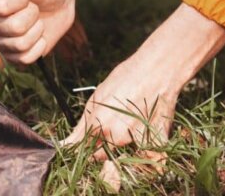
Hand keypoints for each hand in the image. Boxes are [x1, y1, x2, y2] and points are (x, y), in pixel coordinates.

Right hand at [0, 0, 84, 64]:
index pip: (1, 7)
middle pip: (13, 28)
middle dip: (32, 15)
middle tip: (33, 6)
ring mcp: (0, 41)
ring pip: (21, 44)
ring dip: (37, 29)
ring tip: (36, 19)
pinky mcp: (12, 56)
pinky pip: (25, 58)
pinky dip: (39, 45)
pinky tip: (38, 34)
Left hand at [65, 3, 224, 155]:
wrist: (158, 69)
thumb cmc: (127, 77)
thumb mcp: (98, 96)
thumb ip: (83, 124)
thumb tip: (67, 144)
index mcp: (100, 125)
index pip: (83, 149)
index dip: (82, 148)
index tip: (83, 144)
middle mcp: (118, 137)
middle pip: (102, 155)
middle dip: (102, 146)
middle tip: (110, 126)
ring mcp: (138, 142)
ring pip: (123, 152)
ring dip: (124, 143)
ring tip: (130, 119)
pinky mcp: (157, 143)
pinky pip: (147, 152)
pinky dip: (146, 143)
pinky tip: (146, 124)